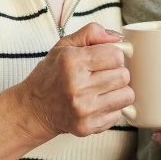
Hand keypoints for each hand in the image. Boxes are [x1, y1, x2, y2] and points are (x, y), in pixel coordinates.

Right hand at [11, 23, 132, 140]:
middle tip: (101, 75)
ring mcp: (83, 109)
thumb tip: (118, 38)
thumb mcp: (64, 46)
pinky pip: (118, 114)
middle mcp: (76, 87)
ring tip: (101, 90)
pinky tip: (96, 104)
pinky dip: (111, 108)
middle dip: (116, 73)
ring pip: (126, 96)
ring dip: (118, 91)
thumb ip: (91, 33)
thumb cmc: (50, 75)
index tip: (103, 60)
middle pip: (124, 76)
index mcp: (71, 62)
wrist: (34, 109)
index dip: (112, 56)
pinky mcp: (87, 126)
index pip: (116, 56)